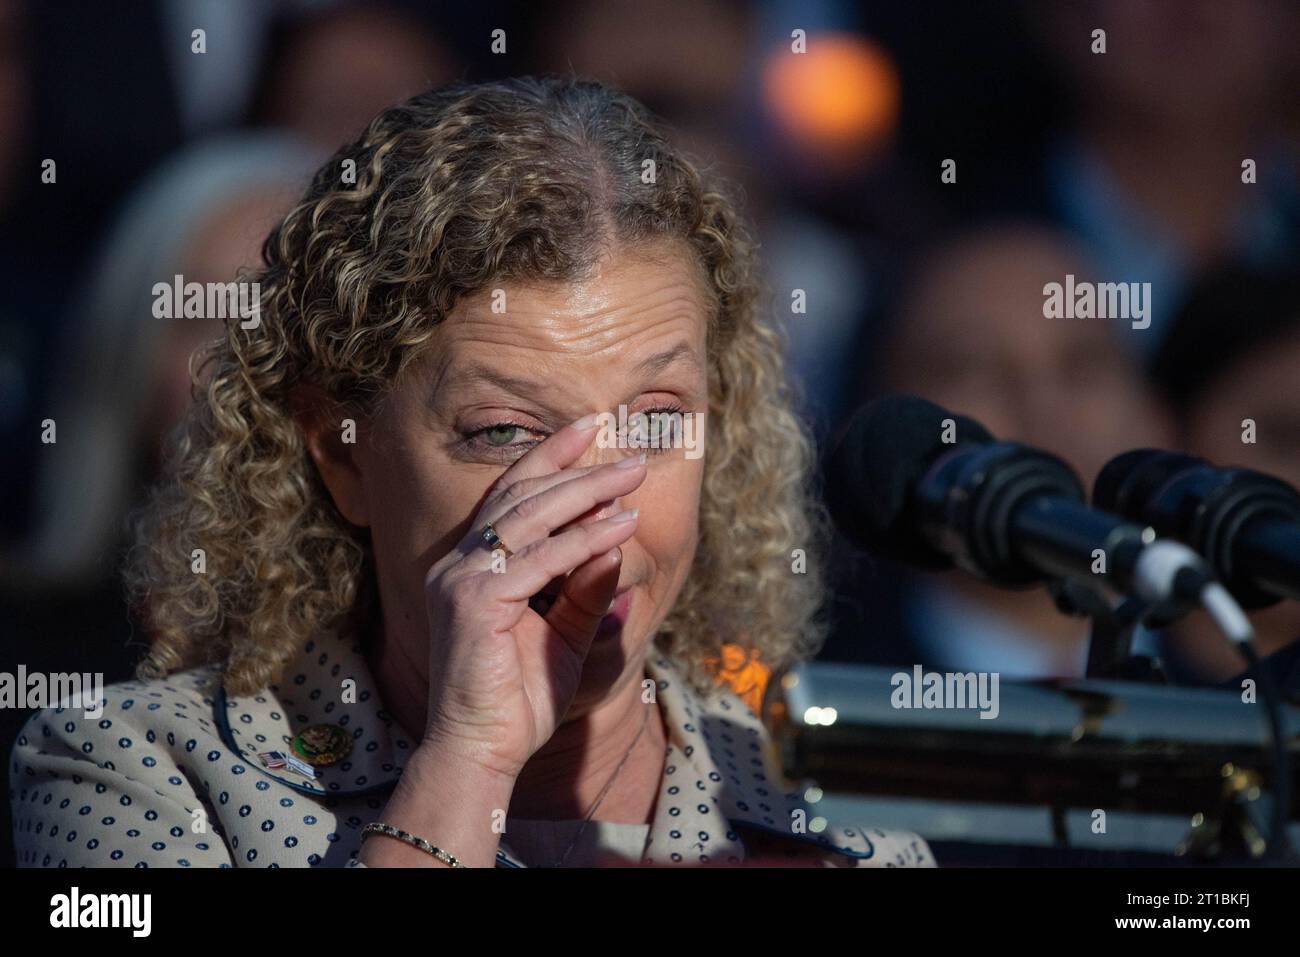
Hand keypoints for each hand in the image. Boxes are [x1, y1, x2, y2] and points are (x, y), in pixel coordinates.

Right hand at [419, 416, 645, 778]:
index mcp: (472, 566)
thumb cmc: (520, 700)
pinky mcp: (475, 603)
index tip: (590, 428)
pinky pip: (543, 560)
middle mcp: (459, 564)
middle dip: (578, 467)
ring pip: (532, 517)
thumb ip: (585, 590)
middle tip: (630, 454)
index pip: (510, 494)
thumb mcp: (565, 634)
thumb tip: (614, 546)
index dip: (549, 457)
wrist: (483, 752)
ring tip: (633, 475)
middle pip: (522, 495)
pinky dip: (585, 539)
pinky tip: (622, 525)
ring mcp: (462, 581)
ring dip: (588, 491)